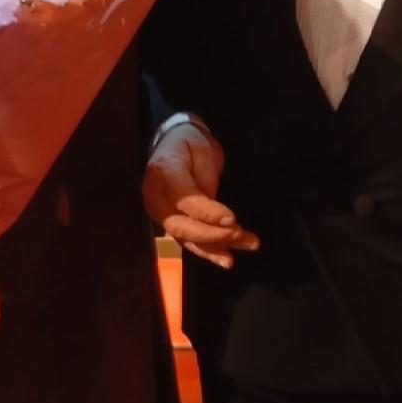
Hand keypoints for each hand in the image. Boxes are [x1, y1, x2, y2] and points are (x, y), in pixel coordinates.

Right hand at [143, 118, 258, 270]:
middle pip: (181, 225)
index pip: (184, 199)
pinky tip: (227, 259)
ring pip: (186, 238)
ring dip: (216, 247)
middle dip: (213, 235)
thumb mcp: (203, 152)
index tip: (233, 219)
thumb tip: (217, 214)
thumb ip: (207, 181)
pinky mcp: (169, 223)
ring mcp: (159, 213)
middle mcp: (155, 197)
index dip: (208, 212)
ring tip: (246, 246)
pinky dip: (209, 252)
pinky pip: (188, 241)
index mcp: (164, 172)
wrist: (173, 143)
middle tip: (240, 234)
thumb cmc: (192, 145)